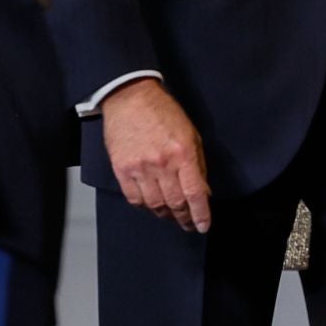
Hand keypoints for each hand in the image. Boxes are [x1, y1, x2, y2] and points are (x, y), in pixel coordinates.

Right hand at [101, 77, 210, 232]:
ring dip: (166, 214)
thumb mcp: (191, 134)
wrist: (130, 99)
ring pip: (155, 204)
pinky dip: (145, 206)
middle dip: (184, 217)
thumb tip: (203, 191)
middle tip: (188, 223)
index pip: (195, 193)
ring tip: (172, 216)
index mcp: (183, 153)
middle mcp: (162, 164)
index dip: (201, 214)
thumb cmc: (164, 113)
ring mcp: (140, 168)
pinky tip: (152, 205)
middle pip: (175, 203)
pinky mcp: (122, 170)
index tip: (203, 226)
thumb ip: (198, 164)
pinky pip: (134, 199)